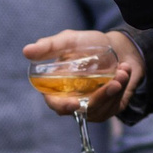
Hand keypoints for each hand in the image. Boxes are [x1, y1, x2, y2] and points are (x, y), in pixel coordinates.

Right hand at [22, 29, 142, 122]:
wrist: (118, 46)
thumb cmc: (89, 44)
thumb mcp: (69, 40)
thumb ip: (49, 46)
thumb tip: (27, 51)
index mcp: (59, 88)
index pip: (56, 104)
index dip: (62, 107)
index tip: (74, 103)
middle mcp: (75, 100)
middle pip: (83, 111)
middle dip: (102, 97)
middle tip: (115, 82)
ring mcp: (93, 107)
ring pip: (103, 108)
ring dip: (116, 89)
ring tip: (123, 69)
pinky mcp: (110, 108)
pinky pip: (116, 105)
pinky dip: (124, 87)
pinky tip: (125, 71)